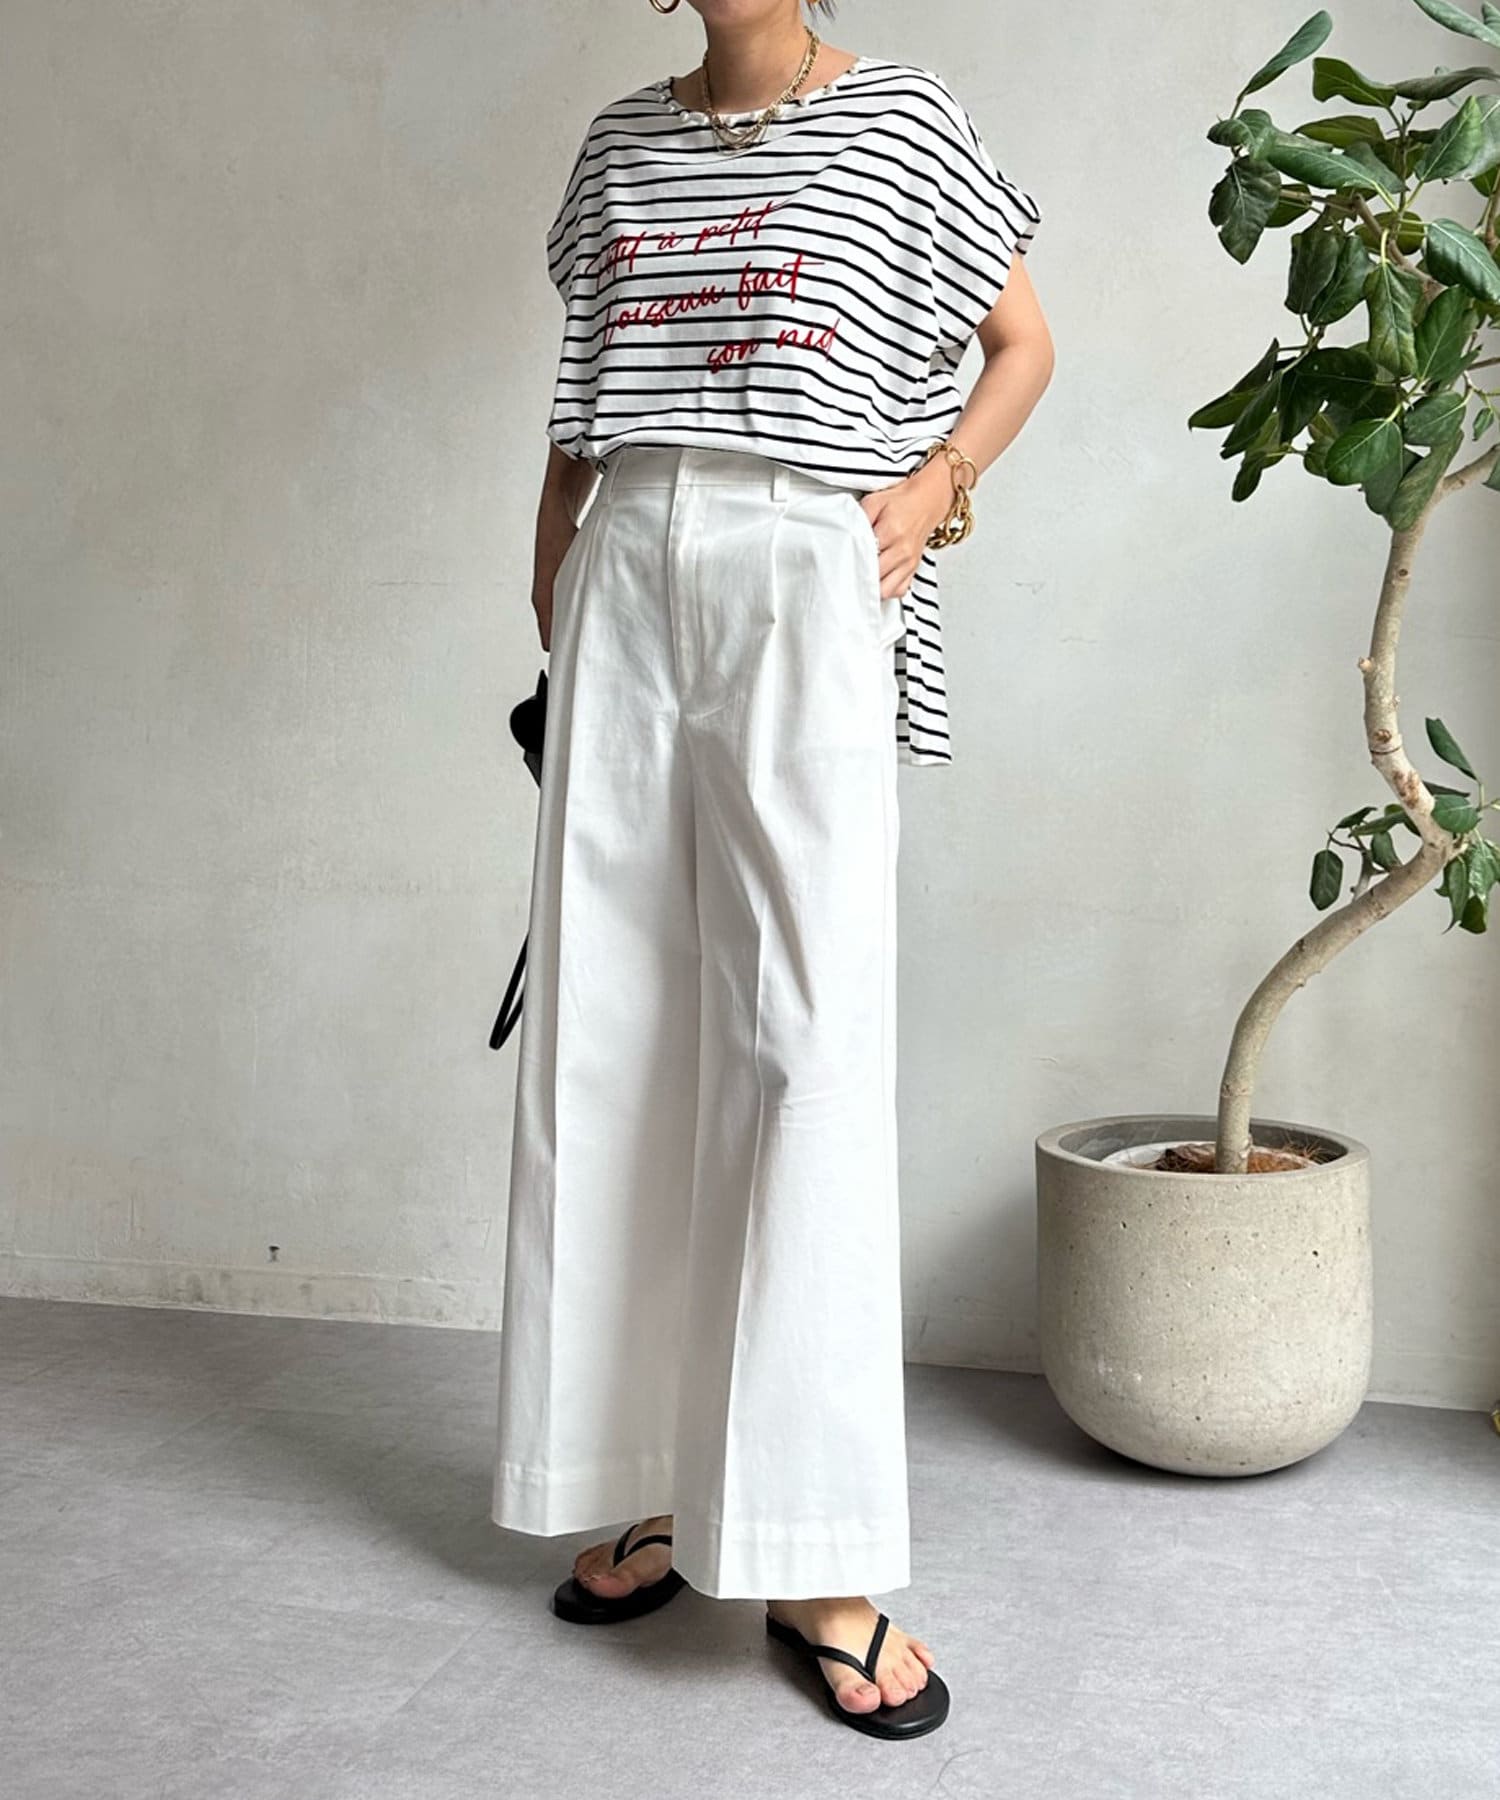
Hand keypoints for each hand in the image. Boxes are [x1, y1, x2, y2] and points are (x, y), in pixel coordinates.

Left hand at [856, 459, 954, 598]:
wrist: (925, 503)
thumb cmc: (900, 503)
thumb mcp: (874, 501)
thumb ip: (858, 517)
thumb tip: (845, 535)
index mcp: (891, 531)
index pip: (866, 557)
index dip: (851, 563)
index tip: (842, 564)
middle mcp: (902, 550)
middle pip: (874, 577)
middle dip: (860, 577)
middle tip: (848, 573)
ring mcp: (909, 562)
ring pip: (886, 590)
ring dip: (872, 587)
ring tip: (863, 578)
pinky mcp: (913, 569)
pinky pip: (898, 591)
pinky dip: (886, 590)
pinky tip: (878, 581)